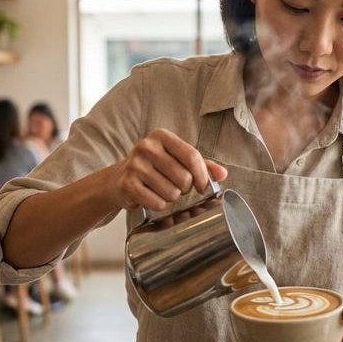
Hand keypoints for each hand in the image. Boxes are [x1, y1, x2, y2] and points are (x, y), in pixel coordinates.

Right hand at [109, 129, 227, 210]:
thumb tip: (223, 174)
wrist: (119, 178)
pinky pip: (157, 202)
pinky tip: (152, 197)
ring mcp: (135, 166)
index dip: (202, 175)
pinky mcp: (127, 184)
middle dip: (185, 188)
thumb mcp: (177, 159)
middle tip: (176, 186)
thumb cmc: (155, 167)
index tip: (203, 186)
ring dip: (172, 197)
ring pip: (171, 192)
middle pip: (183, 177)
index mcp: (161, 136)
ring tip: (162, 190)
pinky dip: (159, 205)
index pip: (192, 155)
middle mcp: (146, 147)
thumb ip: (202, 164)